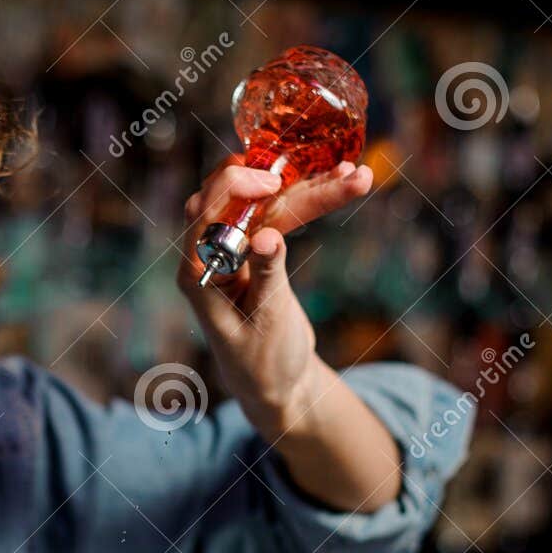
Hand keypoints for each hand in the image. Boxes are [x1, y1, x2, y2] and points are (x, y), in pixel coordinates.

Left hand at [176, 156, 372, 425]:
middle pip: (238, 198)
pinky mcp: (258, 247)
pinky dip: (313, 200)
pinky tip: (344, 183)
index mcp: (198, 273)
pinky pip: (282, 215)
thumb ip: (267, 276)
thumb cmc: (262, 361)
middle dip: (284, 180)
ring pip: (267, 203)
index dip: (233, 190)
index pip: (204, 216)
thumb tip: (267, 237)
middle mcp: (210, 253)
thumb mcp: (267, 320)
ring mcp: (235, 247)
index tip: (271, 184)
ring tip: (353, 176)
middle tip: (328, 169)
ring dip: (309, 186)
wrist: (276, 383)